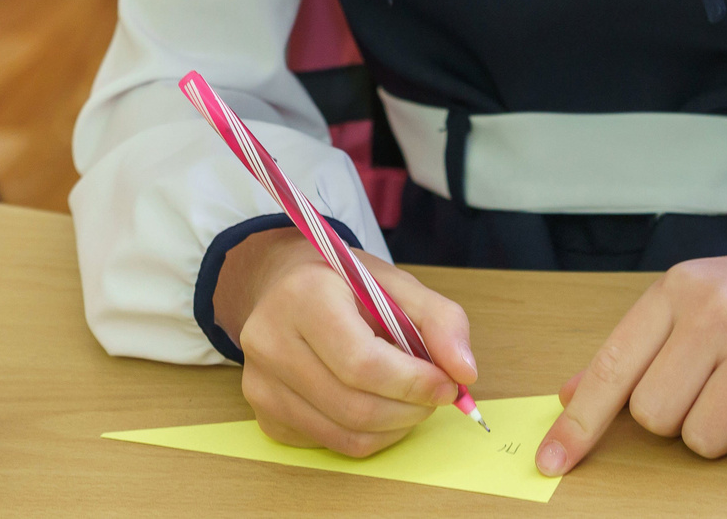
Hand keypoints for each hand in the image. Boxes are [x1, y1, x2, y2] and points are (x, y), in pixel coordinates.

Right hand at [217, 227, 478, 457]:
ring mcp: (261, 384)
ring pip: (345, 435)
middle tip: (436, 395)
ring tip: (410, 400)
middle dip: (410, 410)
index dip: (413, 382)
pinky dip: (368, 435)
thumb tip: (464, 371)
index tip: (447, 384)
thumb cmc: (342, 284)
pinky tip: (375, 404)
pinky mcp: (265, 415)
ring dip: (395, 427)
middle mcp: (270, 342)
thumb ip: (439, 319)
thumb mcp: (395, 283)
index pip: (362, 362)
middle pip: (355, 407)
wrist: (282, 287)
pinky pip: (330, 444)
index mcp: (304, 297)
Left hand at [537, 240, 726, 476]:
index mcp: (676, 291)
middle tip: (713, 385)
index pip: (612, 368)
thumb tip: (569, 394)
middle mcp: (716, 311)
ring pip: (704, 439)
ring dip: (725, 430)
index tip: (552, 462)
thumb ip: (633, 349)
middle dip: (679, 417)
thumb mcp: (689, 301)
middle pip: (655, 417)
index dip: (579, 424)